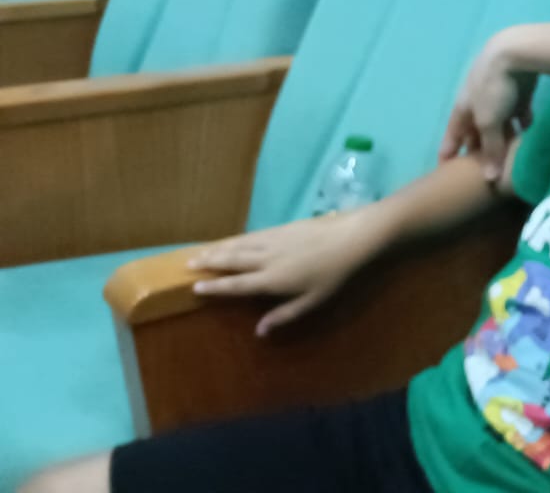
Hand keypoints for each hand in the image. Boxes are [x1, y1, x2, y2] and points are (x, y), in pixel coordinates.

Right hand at [189, 214, 372, 335]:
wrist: (351, 238)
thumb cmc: (334, 275)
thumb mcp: (312, 302)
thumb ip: (284, 316)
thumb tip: (259, 331)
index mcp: (272, 280)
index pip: (236, 285)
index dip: (215, 287)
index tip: (195, 287)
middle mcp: (267, 258)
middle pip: (232, 260)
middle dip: (209, 263)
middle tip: (188, 265)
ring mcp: (274, 240)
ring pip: (239, 244)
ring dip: (219, 248)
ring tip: (201, 252)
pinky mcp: (283, 227)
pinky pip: (253, 234)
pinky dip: (238, 238)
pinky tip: (233, 239)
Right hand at [438, 35, 531, 179]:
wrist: (515, 52)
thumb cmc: (493, 88)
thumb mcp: (488, 121)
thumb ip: (490, 149)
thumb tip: (490, 179)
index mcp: (463, 106)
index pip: (453, 133)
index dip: (449, 149)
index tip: (444, 166)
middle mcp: (479, 101)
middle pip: (478, 129)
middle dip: (480, 146)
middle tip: (483, 168)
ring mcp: (500, 94)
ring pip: (500, 122)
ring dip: (504, 137)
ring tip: (509, 157)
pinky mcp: (521, 90)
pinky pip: (520, 112)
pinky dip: (523, 124)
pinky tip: (530, 135)